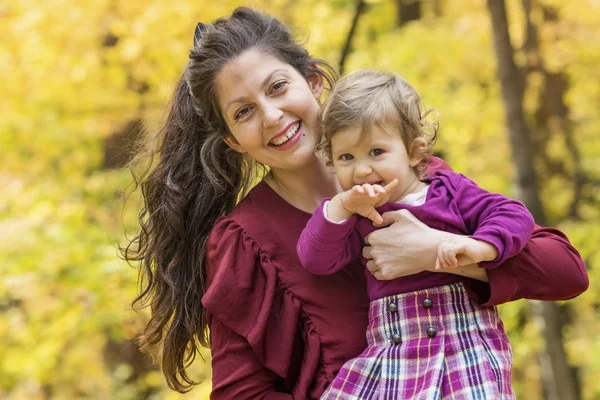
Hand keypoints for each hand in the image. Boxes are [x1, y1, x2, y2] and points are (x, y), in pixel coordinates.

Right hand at [335, 180, 397, 224]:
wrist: (348, 205)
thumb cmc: (360, 206)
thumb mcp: (369, 213)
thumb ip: (375, 216)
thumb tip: (381, 222)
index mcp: (375, 196)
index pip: (384, 190)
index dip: (390, 186)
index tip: (396, 181)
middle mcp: (369, 191)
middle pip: (376, 187)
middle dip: (380, 189)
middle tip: (383, 193)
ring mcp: (362, 190)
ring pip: (367, 186)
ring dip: (370, 190)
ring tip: (372, 196)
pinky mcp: (354, 190)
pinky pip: (357, 188)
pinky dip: (359, 189)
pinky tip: (361, 192)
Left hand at [363, 209, 489, 282]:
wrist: (431, 249)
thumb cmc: (417, 231)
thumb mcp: (402, 215)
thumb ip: (386, 216)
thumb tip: (374, 223)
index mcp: (375, 236)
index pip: (367, 240)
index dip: (375, 240)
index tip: (385, 241)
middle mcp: (374, 251)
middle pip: (366, 252)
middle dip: (373, 251)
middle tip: (386, 251)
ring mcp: (380, 264)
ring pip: (369, 265)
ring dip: (375, 262)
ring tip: (386, 260)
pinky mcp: (387, 274)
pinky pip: (376, 275)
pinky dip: (380, 272)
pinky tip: (389, 267)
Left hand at [435, 238, 496, 268]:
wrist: (483, 252)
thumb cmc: (469, 256)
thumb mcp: (456, 261)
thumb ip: (446, 262)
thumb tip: (437, 267)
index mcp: (450, 243)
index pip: (439, 250)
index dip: (438, 259)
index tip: (441, 267)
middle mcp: (452, 241)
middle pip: (441, 249)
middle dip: (442, 260)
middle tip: (449, 266)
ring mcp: (457, 241)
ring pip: (445, 250)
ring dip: (447, 260)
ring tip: (454, 264)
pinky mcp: (461, 244)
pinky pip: (451, 250)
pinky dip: (451, 258)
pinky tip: (456, 262)